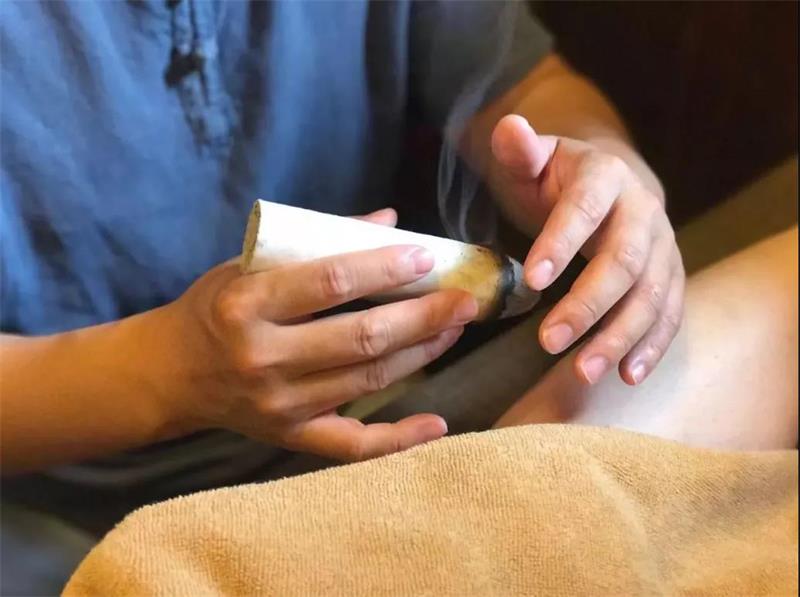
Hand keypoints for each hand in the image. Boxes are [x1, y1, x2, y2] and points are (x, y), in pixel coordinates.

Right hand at [159, 209, 477, 460]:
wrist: (172, 374)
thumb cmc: (214, 308)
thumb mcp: (248, 264)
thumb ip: (316, 242)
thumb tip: (389, 221)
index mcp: (247, 305)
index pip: (330, 283)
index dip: (384, 269)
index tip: (426, 258)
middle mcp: (263, 359)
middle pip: (360, 337)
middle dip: (422, 317)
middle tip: (465, 300)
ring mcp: (279, 405)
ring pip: (368, 379)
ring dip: (421, 354)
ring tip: (454, 328)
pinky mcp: (290, 437)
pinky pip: (351, 446)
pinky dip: (398, 439)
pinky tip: (437, 424)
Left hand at [491, 115, 684, 384]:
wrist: (614, 183)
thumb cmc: (560, 177)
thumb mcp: (536, 160)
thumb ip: (519, 151)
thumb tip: (508, 128)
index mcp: (606, 177)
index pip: (585, 209)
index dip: (561, 242)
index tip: (532, 279)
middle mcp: (643, 211)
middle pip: (623, 261)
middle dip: (588, 304)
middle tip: (548, 341)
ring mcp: (663, 247)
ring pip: (651, 295)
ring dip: (619, 336)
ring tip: (583, 371)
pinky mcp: (671, 276)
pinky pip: (669, 314)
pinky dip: (650, 346)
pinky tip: (626, 375)